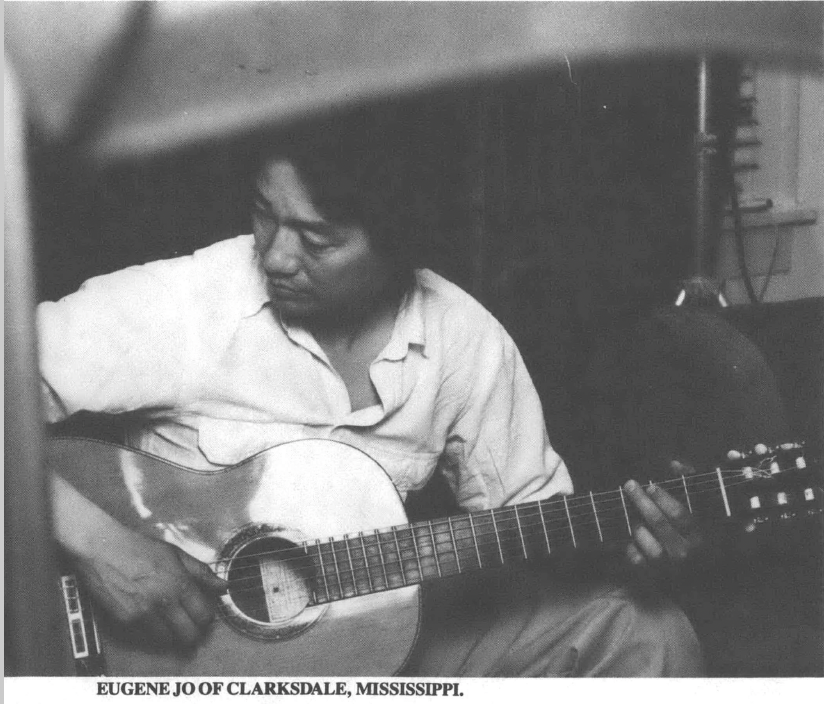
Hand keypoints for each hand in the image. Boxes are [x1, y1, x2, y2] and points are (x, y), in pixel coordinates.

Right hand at [73, 525, 226, 648]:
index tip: (204, 614)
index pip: (204, 615)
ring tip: (173, 623)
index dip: (208, 618)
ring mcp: (144, 614)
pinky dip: (155, 633)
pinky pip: (148, 637)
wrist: (103, 549)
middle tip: (192, 625)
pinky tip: (155, 620)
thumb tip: (224, 586)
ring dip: (174, 635)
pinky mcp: (126, 621)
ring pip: (169, 640)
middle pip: (189, 634)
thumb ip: (202, 572)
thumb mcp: (175, 554)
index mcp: (180, 583)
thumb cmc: (140, 548)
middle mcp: (164, 601)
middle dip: (194, 632)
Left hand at [622, 478, 702, 568]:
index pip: (679, 514)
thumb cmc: (688, 533)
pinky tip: (629, 540)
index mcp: (696, 533)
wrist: (686, 577)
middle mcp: (684, 550)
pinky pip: (636, 558)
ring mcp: (668, 564)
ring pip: (647, 542)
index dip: (663, 498)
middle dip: (642, 501)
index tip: (650, 486)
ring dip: (636, 525)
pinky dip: (630, 547)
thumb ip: (686, 484)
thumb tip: (674, 463)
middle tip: (629, 485)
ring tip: (632, 515)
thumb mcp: (695, 509)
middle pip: (659, 523)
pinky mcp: (652, 575)